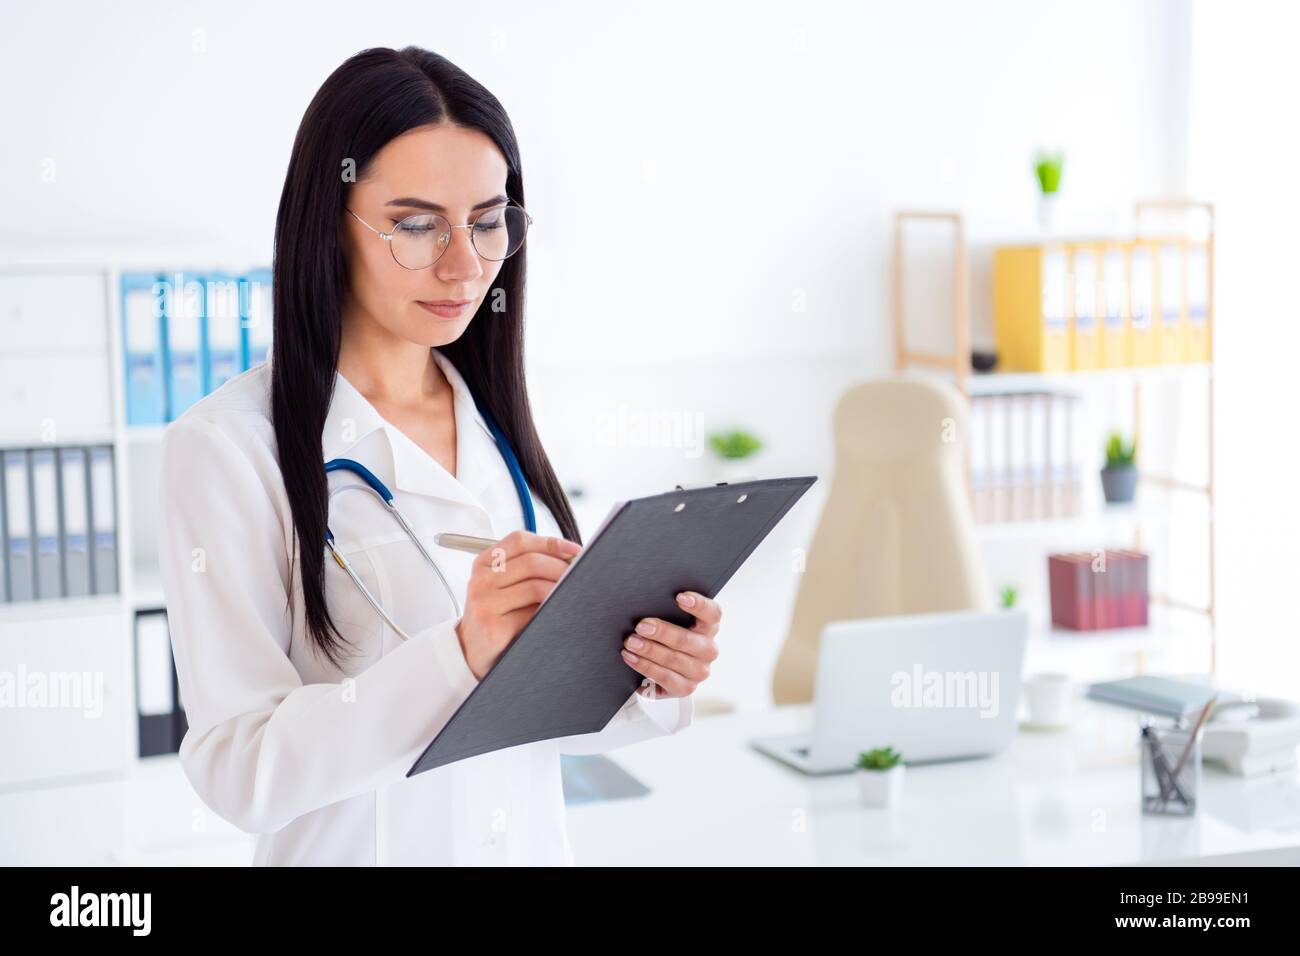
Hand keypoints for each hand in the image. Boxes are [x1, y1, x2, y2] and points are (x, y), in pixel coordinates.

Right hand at [456, 530, 582, 680]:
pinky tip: (556, 612)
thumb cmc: (497, 614)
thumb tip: (570, 557)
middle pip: (531, 562)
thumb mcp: (503, 585)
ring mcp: (485, 603)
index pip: (519, 541)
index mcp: (484, 564)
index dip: (551, 542)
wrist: (473, 650)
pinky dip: (549, 611)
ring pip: (535, 586)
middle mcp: (481, 581)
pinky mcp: (493, 627)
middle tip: (579, 575)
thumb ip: (528, 567)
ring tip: (570, 593)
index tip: (573, 551)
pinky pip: (532, 614)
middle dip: (562, 567)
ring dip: (559, 590)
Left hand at [620, 591, 720, 698]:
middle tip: (641, 626)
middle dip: (661, 632)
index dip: (698, 604)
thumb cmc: (665, 636)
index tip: (679, 597)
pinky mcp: (686, 688)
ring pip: (674, 660)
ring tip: (631, 643)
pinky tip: (631, 658)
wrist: (661, 666)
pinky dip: (645, 667)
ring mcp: (699, 671)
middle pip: (687, 639)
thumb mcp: (670, 621)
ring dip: (649, 651)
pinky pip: (665, 677)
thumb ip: (665, 611)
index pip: (712, 613)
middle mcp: (708, 650)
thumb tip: (644, 603)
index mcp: (709, 627)